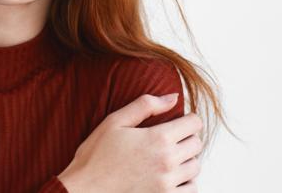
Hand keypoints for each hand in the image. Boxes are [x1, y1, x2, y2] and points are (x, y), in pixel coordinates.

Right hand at [58, 93, 202, 192]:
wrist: (85, 190)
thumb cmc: (95, 156)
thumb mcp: (115, 122)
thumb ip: (145, 105)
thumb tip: (173, 97)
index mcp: (158, 138)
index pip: (194, 124)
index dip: (188, 119)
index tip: (180, 121)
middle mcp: (168, 161)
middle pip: (197, 144)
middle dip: (187, 137)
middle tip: (171, 138)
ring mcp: (168, 183)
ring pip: (195, 166)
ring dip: (186, 160)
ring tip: (169, 157)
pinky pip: (191, 189)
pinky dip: (186, 182)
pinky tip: (170, 176)